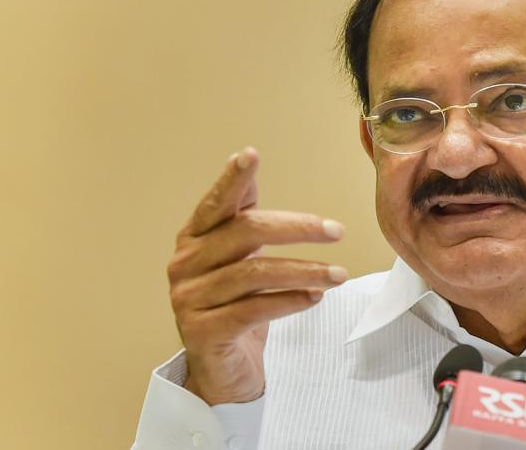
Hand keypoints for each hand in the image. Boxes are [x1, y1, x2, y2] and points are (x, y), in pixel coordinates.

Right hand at [167, 147, 347, 404]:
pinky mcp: (203, 332)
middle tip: (336, 231)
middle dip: (297, 229)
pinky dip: (290, 300)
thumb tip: (248, 163)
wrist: (223, 369)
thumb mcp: (239, 257)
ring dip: (305, 271)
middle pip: (245, 233)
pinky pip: (253, 310)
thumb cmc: (236, 306)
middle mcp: (185, 265)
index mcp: (194, 240)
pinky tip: (315, 298)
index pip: (215, 204)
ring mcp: (189, 299)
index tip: (250, 155)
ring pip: (254, 273)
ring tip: (339, 274)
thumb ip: (242, 217)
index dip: (231, 180)